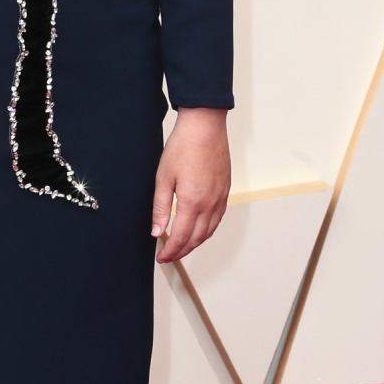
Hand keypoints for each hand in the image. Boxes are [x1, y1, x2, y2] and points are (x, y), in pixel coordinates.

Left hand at [151, 107, 229, 263]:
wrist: (204, 126)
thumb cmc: (183, 147)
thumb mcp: (163, 177)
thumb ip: (160, 208)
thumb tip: (157, 231)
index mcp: (192, 202)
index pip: (181, 237)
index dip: (171, 251)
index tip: (161, 257)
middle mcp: (210, 203)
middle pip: (197, 238)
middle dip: (182, 251)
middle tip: (169, 256)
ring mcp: (220, 197)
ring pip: (209, 230)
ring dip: (195, 243)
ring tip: (182, 247)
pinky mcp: (225, 190)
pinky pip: (218, 219)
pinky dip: (207, 230)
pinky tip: (198, 229)